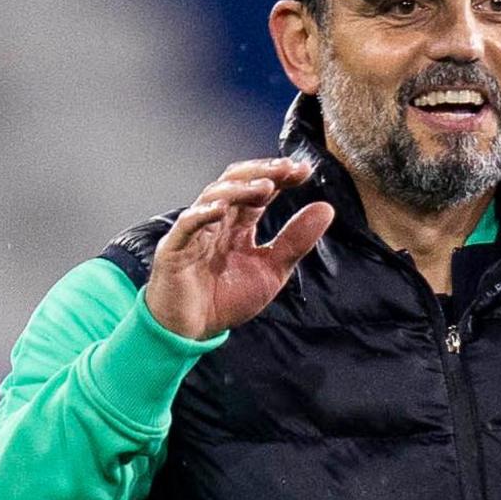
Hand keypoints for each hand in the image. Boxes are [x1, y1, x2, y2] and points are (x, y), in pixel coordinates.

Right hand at [142, 156, 330, 341]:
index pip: (259, 190)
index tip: (304, 170)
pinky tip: (221, 208)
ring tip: (265, 186)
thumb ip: (295, 241)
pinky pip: (187, 225)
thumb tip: (326, 209)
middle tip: (287, 168)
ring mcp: (194, 231)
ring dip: (239, 188)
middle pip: (236, 182)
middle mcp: (216, 221)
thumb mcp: (271, 270)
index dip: (280, 176)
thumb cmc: (225, 299)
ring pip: (213, 196)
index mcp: (238, 224)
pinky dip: (202, 214)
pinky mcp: (174, 249)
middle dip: (262, 172)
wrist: (192, 331)